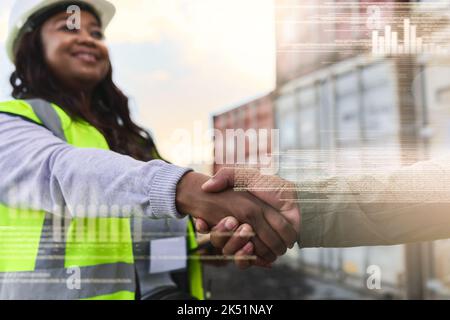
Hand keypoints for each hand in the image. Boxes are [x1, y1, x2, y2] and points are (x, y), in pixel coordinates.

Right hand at [176, 172, 297, 260]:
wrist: (298, 200)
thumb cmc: (272, 186)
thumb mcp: (247, 176)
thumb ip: (227, 175)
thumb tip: (206, 186)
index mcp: (232, 216)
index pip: (211, 226)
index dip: (203, 226)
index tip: (202, 222)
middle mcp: (239, 231)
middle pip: (219, 242)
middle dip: (222, 234)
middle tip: (232, 221)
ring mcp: (251, 243)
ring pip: (231, 253)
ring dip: (234, 244)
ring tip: (245, 230)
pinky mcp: (263, 253)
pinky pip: (249, 262)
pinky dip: (248, 257)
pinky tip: (250, 246)